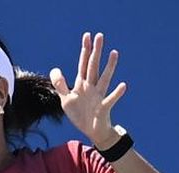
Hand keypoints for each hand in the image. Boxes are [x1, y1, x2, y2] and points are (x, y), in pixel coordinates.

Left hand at [49, 32, 126, 149]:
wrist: (92, 131)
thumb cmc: (80, 114)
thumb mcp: (66, 100)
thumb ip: (60, 85)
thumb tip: (55, 69)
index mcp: (82, 84)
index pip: (83, 64)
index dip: (84, 50)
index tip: (87, 36)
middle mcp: (92, 87)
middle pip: (93, 66)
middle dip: (96, 51)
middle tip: (100, 35)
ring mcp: (99, 96)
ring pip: (104, 78)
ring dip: (109, 66)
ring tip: (114, 53)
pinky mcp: (104, 108)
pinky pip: (111, 99)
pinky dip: (117, 93)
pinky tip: (123, 85)